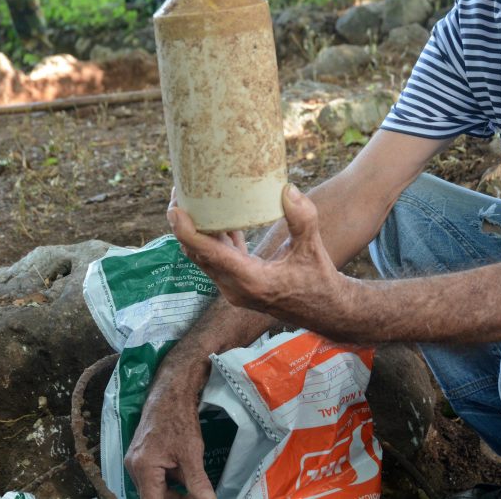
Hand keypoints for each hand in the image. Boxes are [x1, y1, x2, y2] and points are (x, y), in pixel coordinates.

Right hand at [123, 368, 216, 498]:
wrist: (172, 390)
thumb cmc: (180, 418)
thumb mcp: (192, 454)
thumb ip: (197, 484)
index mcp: (142, 469)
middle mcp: (133, 467)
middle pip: (153, 495)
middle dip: (176, 498)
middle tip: (196, 495)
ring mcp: (135, 460)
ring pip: (155, 486)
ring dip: (174, 490)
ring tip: (194, 487)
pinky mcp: (141, 454)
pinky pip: (154, 474)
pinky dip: (170, 478)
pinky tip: (186, 474)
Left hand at [168, 185, 352, 333]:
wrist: (325, 311)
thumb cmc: (320, 282)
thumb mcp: (313, 248)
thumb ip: (302, 219)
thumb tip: (287, 189)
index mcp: (250, 280)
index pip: (208, 254)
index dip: (187, 231)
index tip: (175, 209)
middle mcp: (235, 287)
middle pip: (197, 254)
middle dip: (183, 225)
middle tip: (179, 193)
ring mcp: (235, 288)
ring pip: (205, 257)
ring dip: (196, 231)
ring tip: (192, 200)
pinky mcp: (240, 283)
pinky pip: (218, 259)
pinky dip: (214, 239)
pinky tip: (220, 218)